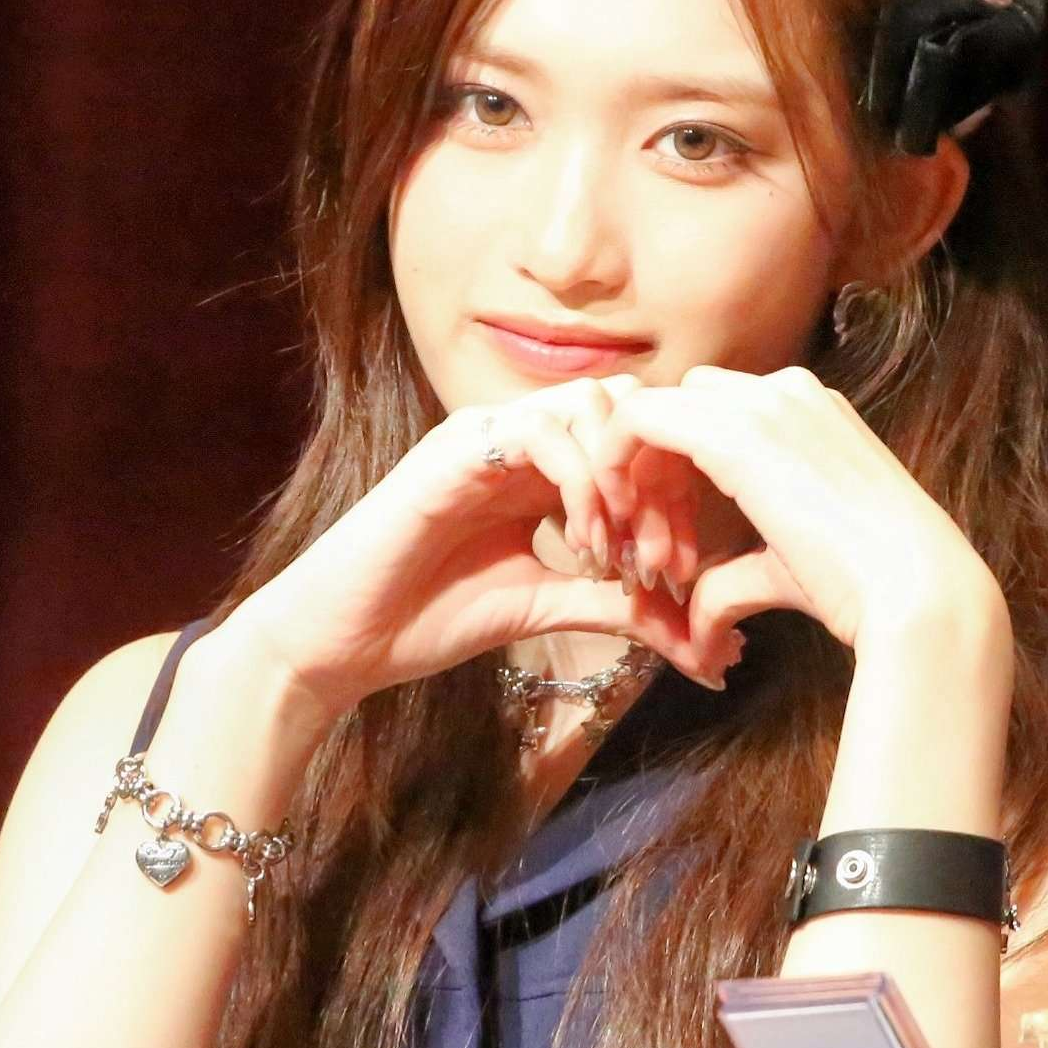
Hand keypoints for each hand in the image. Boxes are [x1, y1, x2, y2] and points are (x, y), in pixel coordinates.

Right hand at [216, 375, 720, 717]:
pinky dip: (579, 485)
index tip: (679, 574)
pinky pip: (537, 432)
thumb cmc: (430, 618)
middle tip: (662, 562)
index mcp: (542, 463)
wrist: (342, 643)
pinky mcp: (450, 451)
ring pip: (590, 404)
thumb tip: (704, 644)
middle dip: (659, 480)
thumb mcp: (549, 607)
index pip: (634, 437)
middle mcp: (517, 436)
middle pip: (626, 407)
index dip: (673, 494)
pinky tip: (582, 547)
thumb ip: (619, 606)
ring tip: (620, 557)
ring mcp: (483, 435)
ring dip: (622, 481)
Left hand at [588, 364, 1003, 660]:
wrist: (913, 591)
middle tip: (652, 551)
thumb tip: (700, 625)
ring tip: (644, 554)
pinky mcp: (736, 432)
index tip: (669, 546)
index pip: (716, 418)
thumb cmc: (866, 588)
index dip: (677, 477)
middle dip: (655, 474)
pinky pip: (642, 418)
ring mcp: (765, 402)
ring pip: (660, 412)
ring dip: (635, 477)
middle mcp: (788, 392)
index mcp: (810, 411)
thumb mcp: (789, 565)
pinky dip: (614, 461)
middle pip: (684, 409)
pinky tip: (614, 515)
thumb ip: (734, 577)